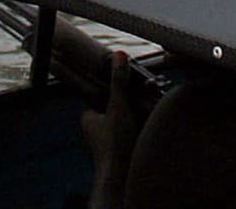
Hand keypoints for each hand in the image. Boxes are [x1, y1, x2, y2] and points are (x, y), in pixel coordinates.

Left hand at [81, 51, 141, 208]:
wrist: (122, 178)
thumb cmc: (114, 145)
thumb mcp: (118, 107)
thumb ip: (119, 82)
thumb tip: (119, 56)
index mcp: (88, 117)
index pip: (100, 95)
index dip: (114, 90)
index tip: (127, 86)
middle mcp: (95, 130)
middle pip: (113, 108)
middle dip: (127, 105)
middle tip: (139, 101)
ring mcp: (106, 142)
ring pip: (122, 123)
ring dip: (134, 119)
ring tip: (144, 117)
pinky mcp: (119, 152)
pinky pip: (129, 136)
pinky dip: (138, 132)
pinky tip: (147, 131)